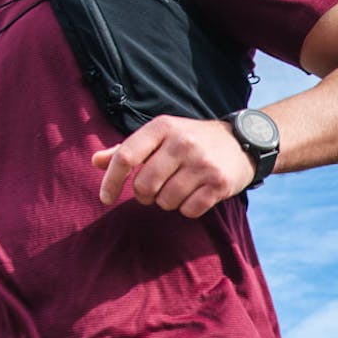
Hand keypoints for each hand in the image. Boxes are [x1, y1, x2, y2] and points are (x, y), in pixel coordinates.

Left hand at [92, 115, 254, 218]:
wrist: (243, 141)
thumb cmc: (191, 141)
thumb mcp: (160, 136)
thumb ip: (127, 149)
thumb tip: (95, 161)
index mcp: (162, 126)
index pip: (126, 156)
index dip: (111, 181)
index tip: (105, 198)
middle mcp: (182, 142)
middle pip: (144, 185)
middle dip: (144, 195)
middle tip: (153, 191)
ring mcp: (202, 162)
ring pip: (165, 201)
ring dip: (167, 202)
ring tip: (179, 188)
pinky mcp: (219, 183)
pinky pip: (188, 210)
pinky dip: (187, 209)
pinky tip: (196, 194)